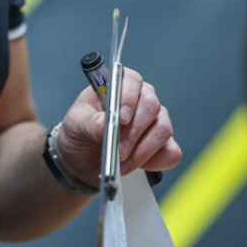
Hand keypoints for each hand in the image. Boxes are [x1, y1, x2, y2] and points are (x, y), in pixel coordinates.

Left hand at [54, 69, 180, 186]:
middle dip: (134, 131)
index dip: (129, 98)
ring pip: (163, 129)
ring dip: (142, 150)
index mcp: (119, 84)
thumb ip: (89, 122)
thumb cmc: (80, 133)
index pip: (132, 81)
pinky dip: (155, 162)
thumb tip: (103, 124)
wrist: (83, 160)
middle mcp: (142, 98)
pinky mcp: (164, 145)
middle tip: (118, 150)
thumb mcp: (75, 124)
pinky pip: (171, 151)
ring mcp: (156, 120)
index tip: (121, 118)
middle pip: (151, 106)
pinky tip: (136, 165)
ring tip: (122, 163)